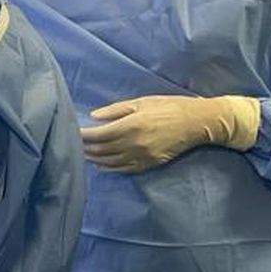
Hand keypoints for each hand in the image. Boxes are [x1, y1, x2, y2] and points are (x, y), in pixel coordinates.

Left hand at [82, 94, 260, 172]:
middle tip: (73, 144)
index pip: (98, 135)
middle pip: (101, 150)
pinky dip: (110, 168)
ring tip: (83, 154)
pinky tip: (101, 165)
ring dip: (95, 159)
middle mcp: (134, 143)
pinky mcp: (149, 164)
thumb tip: (93, 116)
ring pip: (110, 162)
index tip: (73, 132)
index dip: (83, 135)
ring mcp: (142, 156)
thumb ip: (116, 110)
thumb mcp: (142, 102)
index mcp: (131, 125)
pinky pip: (124, 169)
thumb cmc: (169, 107)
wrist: (197, 123)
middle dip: (86, 148)